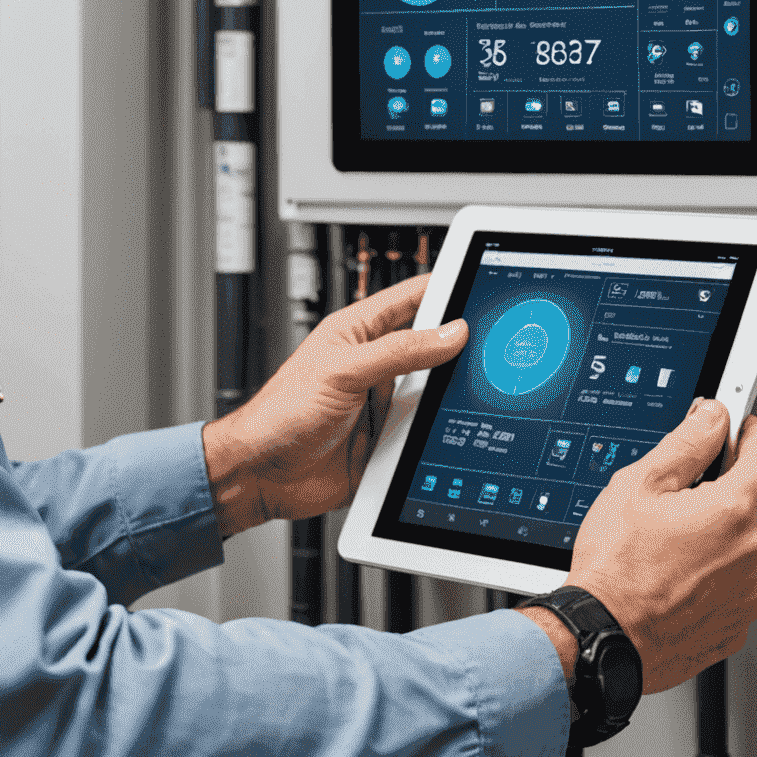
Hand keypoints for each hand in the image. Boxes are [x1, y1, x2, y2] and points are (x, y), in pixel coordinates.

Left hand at [202, 275, 467, 537]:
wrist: (262, 475)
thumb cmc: (279, 415)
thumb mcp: (344, 371)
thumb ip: (398, 351)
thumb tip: (449, 333)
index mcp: (359, 333)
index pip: (412, 299)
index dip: (445, 287)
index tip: (479, 281)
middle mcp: (375, 366)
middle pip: (432, 347)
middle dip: (459, 346)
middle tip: (494, 344)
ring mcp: (383, 404)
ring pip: (434, 393)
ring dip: (451, 396)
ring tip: (479, 391)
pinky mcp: (387, 441)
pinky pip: (425, 434)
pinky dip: (440, 435)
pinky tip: (457, 434)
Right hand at [521, 400, 756, 692]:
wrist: (606, 636)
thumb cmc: (617, 568)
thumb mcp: (640, 485)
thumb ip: (686, 444)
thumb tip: (712, 419)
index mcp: (732, 512)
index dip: (756, 434)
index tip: (744, 429)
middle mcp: (752, 554)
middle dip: (741, 484)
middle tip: (701, 483)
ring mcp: (749, 594)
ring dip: (734, 531)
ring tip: (684, 534)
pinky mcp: (737, 625)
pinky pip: (744, 585)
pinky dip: (725, 572)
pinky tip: (685, 570)